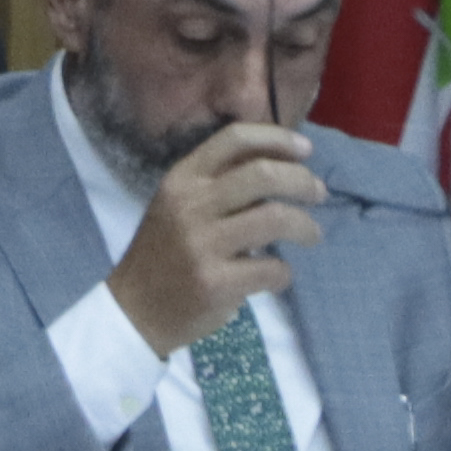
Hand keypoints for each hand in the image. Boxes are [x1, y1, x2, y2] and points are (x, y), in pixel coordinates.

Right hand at [103, 121, 325, 352]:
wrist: (133, 311)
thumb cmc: (165, 254)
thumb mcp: (179, 206)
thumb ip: (219, 184)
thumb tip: (281, 164)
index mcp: (182, 179)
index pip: (234, 139)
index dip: (278, 139)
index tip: (306, 151)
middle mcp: (189, 205)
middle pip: (263, 173)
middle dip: (302, 181)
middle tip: (317, 194)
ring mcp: (201, 245)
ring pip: (275, 218)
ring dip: (305, 226)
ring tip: (311, 235)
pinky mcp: (214, 283)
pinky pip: (271, 269)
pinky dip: (285, 273)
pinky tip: (277, 277)